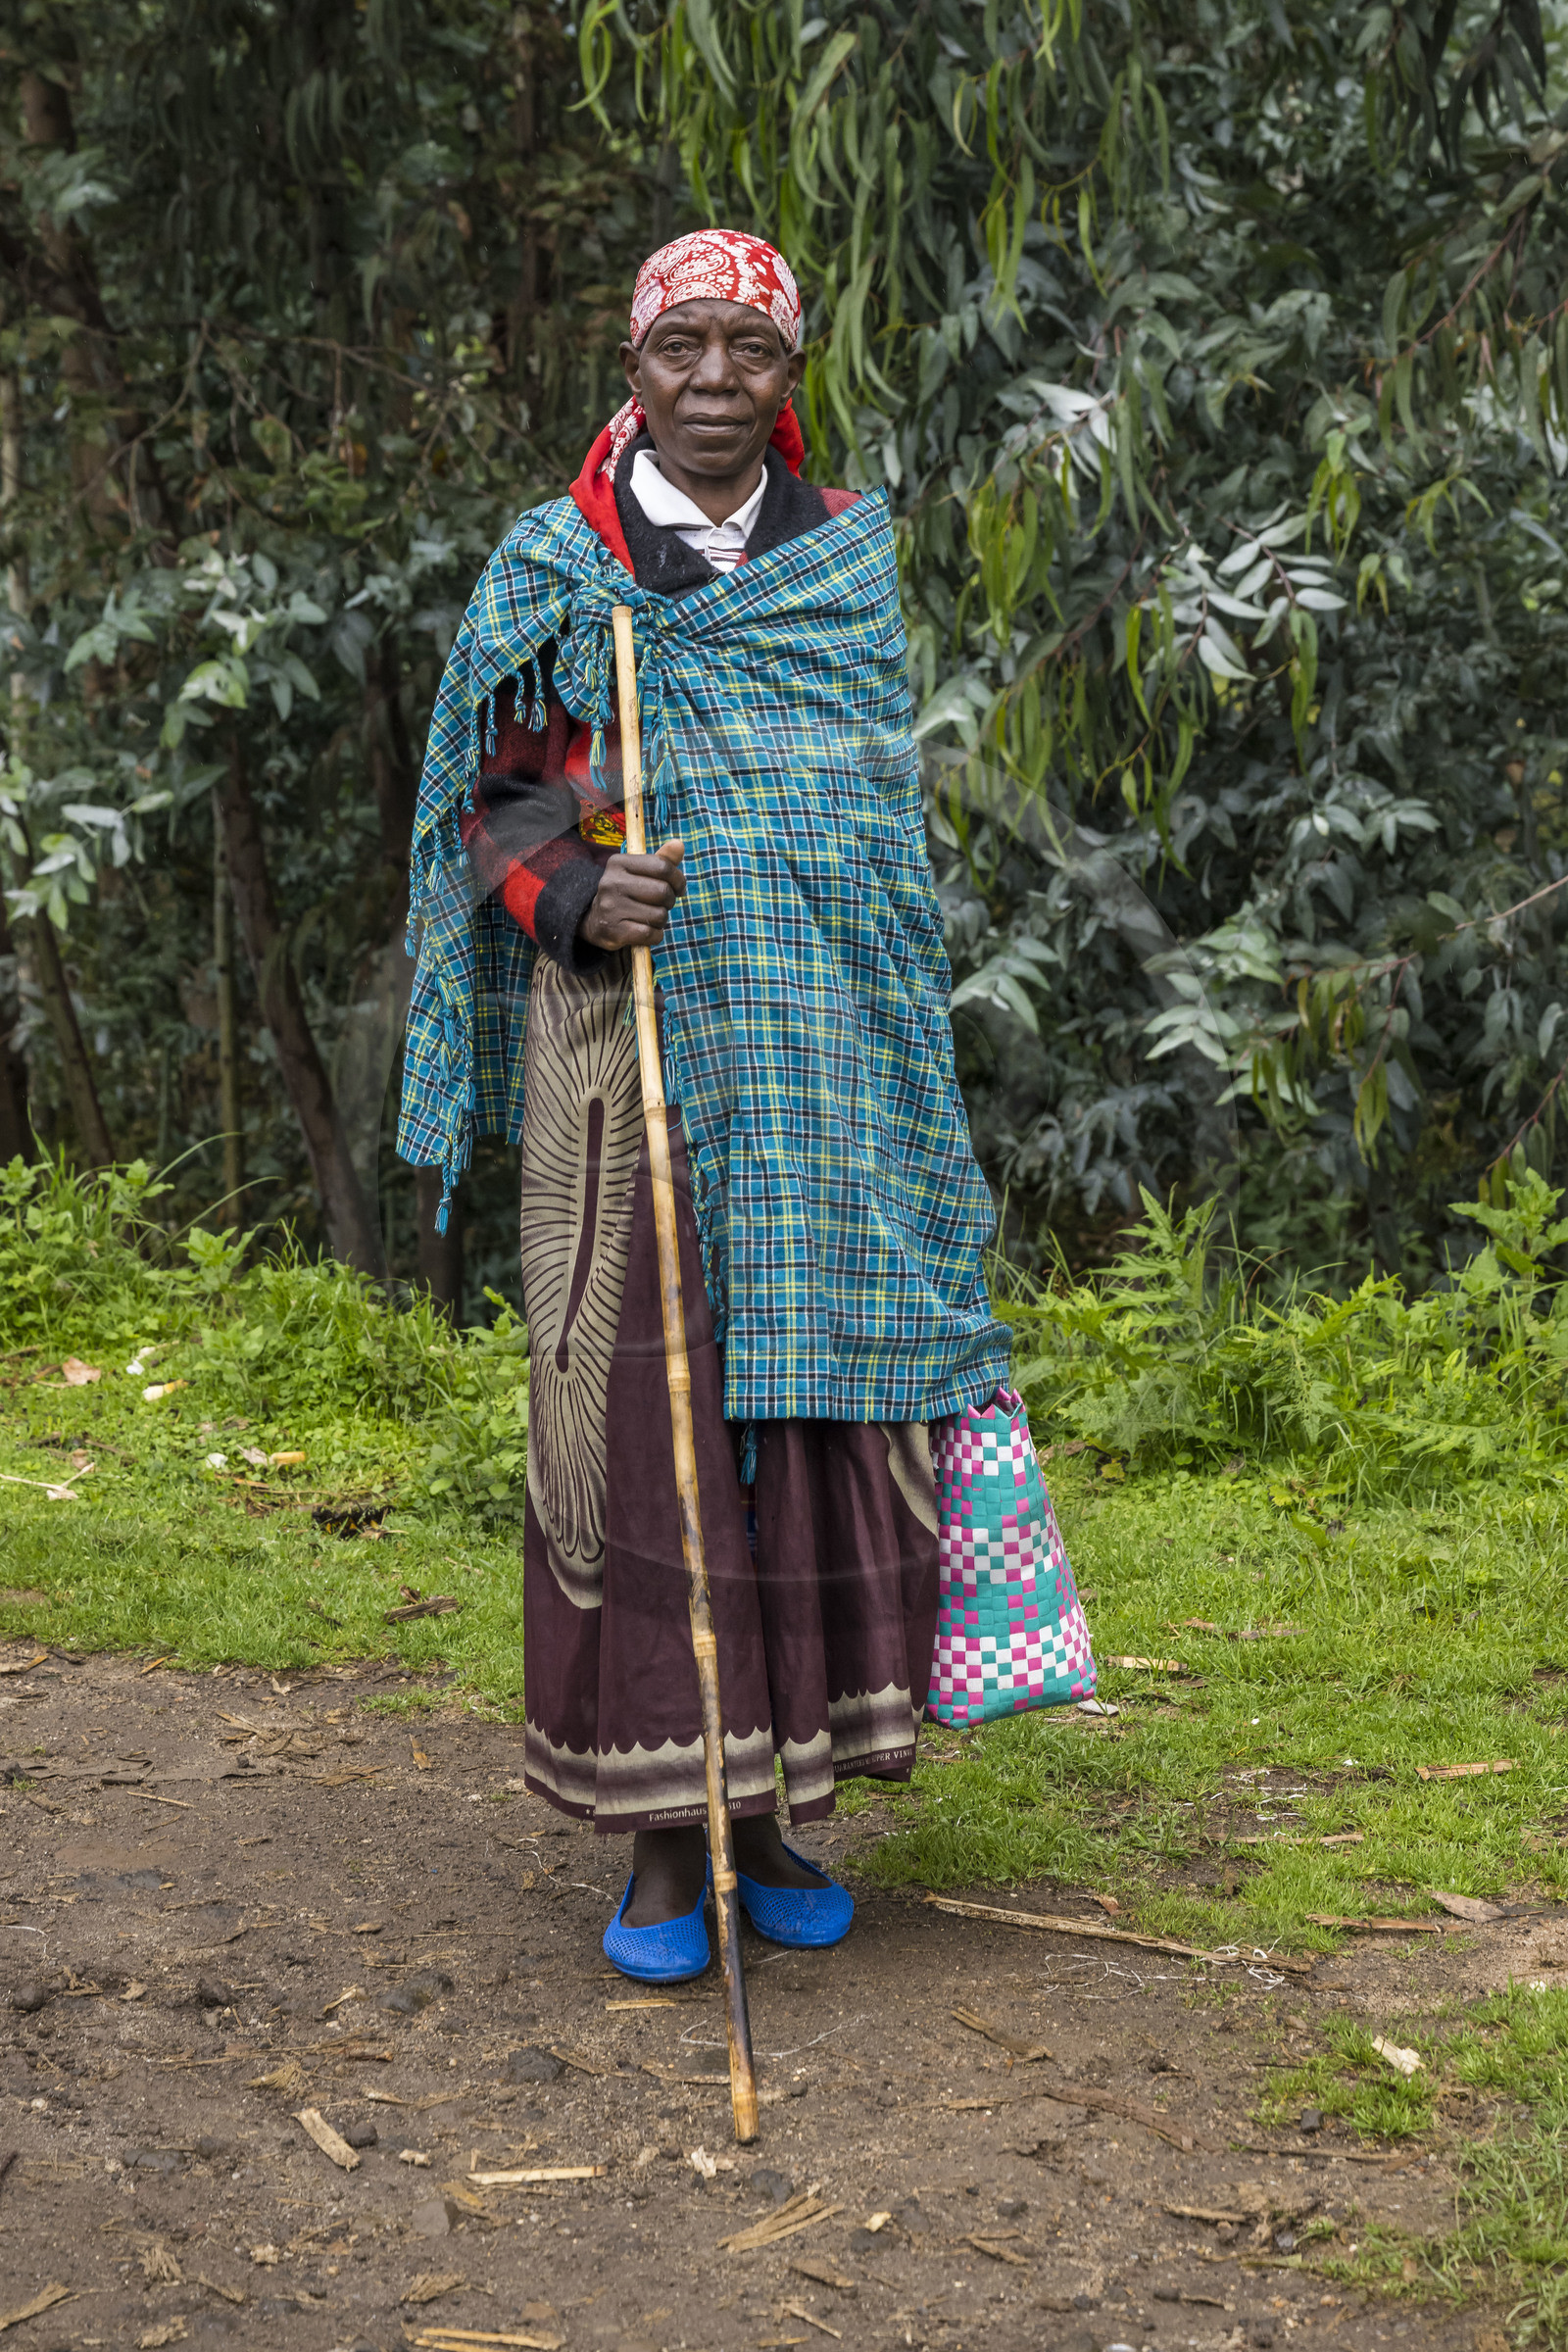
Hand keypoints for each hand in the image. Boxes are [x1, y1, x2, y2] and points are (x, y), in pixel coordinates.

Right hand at [578, 836, 685, 951]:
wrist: (594, 920)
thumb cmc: (626, 893)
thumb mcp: (640, 872)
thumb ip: (662, 860)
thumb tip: (679, 844)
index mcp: (618, 863)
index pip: (662, 866)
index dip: (678, 879)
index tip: (678, 888)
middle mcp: (612, 882)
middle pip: (663, 891)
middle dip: (669, 901)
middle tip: (661, 904)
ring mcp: (611, 907)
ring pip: (659, 915)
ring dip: (661, 920)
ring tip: (649, 917)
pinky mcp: (613, 931)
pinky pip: (651, 934)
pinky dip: (655, 935)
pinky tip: (646, 931)